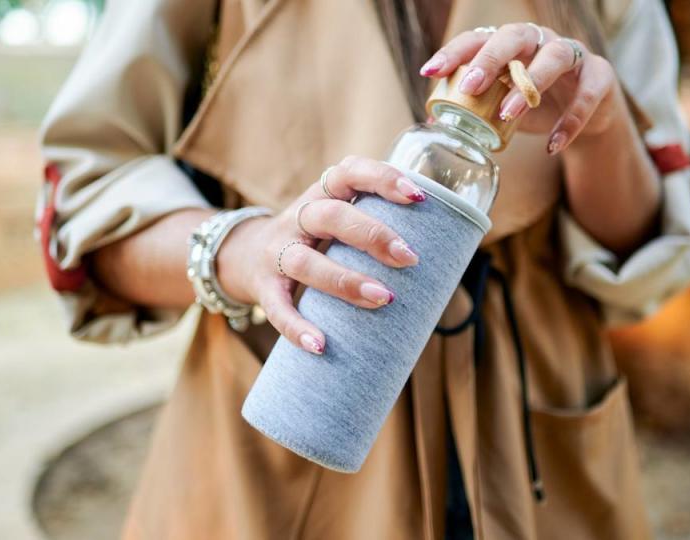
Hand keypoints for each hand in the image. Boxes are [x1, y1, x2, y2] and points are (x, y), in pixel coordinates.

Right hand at [215, 156, 425, 354]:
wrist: (244, 257)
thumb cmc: (316, 240)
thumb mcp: (339, 221)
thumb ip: (377, 227)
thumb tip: (445, 256)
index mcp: (323, 194)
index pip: (349, 173)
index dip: (382, 179)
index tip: (418, 197)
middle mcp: (298, 218)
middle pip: (331, 217)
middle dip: (373, 236)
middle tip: (410, 259)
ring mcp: (277, 253)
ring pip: (304, 262)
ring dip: (344, 281)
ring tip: (383, 298)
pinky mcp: (264, 288)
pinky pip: (277, 307)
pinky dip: (296, 326)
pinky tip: (320, 345)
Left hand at [419, 23, 624, 153]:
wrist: (587, 118)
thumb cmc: (537, 105)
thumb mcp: (503, 106)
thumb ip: (474, 109)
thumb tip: (432, 120)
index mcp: (511, 46)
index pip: (479, 39)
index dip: (454, 52)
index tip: (430, 71)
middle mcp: (540, 41)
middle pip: (515, 36)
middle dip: (490, 58)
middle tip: (471, 85)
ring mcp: (572, 55)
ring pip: (553, 57)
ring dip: (529, 84)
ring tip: (508, 113)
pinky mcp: (599, 76)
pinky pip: (587, 94)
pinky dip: (571, 120)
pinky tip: (554, 145)